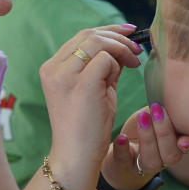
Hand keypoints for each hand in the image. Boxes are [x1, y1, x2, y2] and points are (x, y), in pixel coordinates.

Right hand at [41, 24, 145, 177]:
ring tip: (135, 61)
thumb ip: (103, 68)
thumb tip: (122, 48)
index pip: (80, 38)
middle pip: (88, 35)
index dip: (107, 32)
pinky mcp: (81, 85)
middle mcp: (53, 69)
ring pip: (97, 42)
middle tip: (137, 47)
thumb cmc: (87, 128)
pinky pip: (106, 59)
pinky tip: (125, 75)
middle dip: (117, 36)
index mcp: (51, 69)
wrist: (76, 157)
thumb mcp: (94, 91)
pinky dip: (118, 64)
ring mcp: (64, 76)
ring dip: (121, 48)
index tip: (128, 35)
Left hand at [102, 103, 188, 189]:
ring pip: (151, 161)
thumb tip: (172, 87)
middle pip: (171, 154)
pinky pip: (124, 161)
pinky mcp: (125, 166)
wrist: (122, 150)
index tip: (183, 135)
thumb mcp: (155, 116)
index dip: (188, 142)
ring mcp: (144, 166)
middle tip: (157, 110)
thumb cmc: (144, 128)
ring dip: (148, 138)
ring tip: (142, 118)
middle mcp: (163, 160)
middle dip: (165, 132)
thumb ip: (166, 108)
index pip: (187, 146)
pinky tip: (121, 138)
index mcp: (175, 146)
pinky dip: (123, 150)